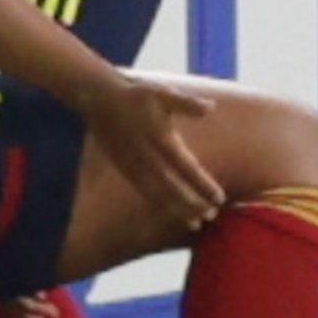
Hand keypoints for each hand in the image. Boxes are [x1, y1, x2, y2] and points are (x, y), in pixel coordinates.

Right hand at [84, 70, 223, 234]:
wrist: (99, 98)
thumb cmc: (136, 94)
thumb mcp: (162, 93)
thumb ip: (186, 104)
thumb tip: (210, 108)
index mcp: (159, 137)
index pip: (185, 165)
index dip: (201, 183)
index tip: (219, 198)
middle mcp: (145, 154)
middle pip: (171, 185)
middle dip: (190, 203)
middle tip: (210, 216)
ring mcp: (132, 163)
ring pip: (156, 192)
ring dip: (175, 209)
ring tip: (195, 224)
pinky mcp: (123, 166)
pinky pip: (143, 190)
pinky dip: (158, 203)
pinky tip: (169, 212)